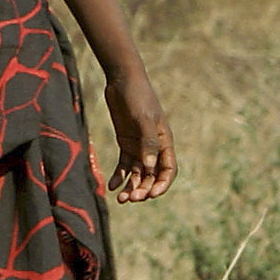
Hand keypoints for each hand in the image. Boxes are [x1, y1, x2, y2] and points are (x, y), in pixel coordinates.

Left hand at [103, 73, 175, 203]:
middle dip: (143, 189)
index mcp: (164, 142)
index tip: (151, 195)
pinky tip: (112, 186)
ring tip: (121, 199)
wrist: (122, 80)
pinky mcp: (125, 143)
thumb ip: (147, 142)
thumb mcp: (143, 118)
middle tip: (131, 198)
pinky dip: (119, 177)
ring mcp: (139, 146)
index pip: (168, 170)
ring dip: (131, 187)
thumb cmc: (138, 96)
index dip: (161, 185)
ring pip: (137, 174)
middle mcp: (153, 147)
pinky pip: (124, 165)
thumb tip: (149, 166)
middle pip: (151, 176)